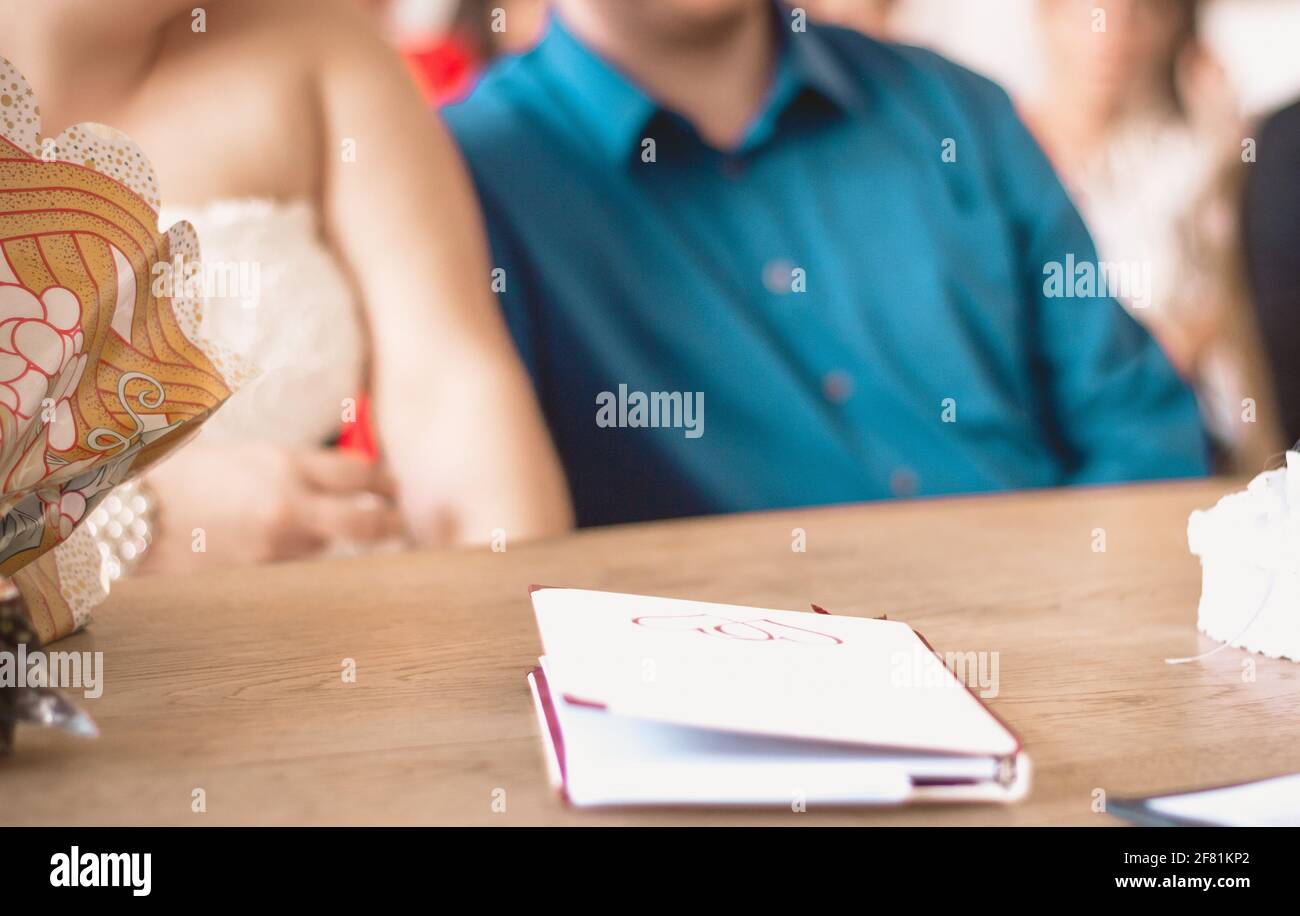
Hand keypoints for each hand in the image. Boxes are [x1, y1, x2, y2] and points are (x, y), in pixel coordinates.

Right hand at [138, 442, 404, 574]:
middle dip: (389, 523)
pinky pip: (293, 571)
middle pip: (365, 521)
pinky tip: (272, 552)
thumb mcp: (247, 453)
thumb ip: (299, 466)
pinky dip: (292, 562)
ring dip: (324, 543)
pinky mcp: (258, 579)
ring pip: (326, 551)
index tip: (396, 487)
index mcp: (284, 464)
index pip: (360, 473)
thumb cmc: (185, 476)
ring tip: (298, 531)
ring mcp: (275, 548)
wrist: (127, 514)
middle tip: (399, 523)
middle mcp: (288, 506)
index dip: (385, 481)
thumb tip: (348, 476)